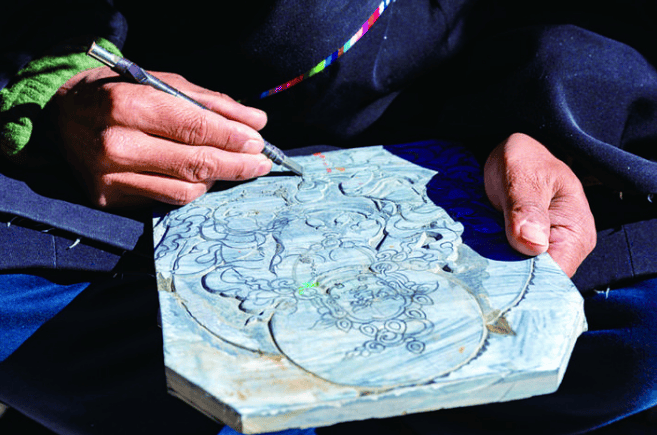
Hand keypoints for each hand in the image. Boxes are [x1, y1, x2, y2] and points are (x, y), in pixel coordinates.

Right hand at [53, 67, 271, 206]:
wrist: (62, 117)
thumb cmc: (119, 94)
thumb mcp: (162, 83)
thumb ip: (211, 103)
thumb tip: (256, 122)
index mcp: (128, 105)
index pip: (194, 128)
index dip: (232, 138)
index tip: (259, 142)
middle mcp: (116, 145)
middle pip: (194, 164)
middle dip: (236, 165)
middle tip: (260, 163)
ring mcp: (110, 177)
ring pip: (184, 190)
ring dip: (216, 180)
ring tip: (231, 167)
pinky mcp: (108, 200)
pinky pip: (165, 200)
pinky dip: (190, 189)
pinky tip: (199, 177)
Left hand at [483, 133, 595, 276]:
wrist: (515, 155)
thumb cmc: (525, 160)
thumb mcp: (524, 176)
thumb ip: (526, 208)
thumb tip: (531, 245)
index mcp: (576, 235)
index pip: (555, 275)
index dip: (527, 281)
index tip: (496, 277)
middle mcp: (563, 250)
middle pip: (535, 280)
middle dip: (507, 277)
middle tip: (476, 270)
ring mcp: (541, 252)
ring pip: (517, 275)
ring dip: (495, 270)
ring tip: (472, 265)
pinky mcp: (520, 251)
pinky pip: (505, 264)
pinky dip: (490, 262)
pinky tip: (474, 260)